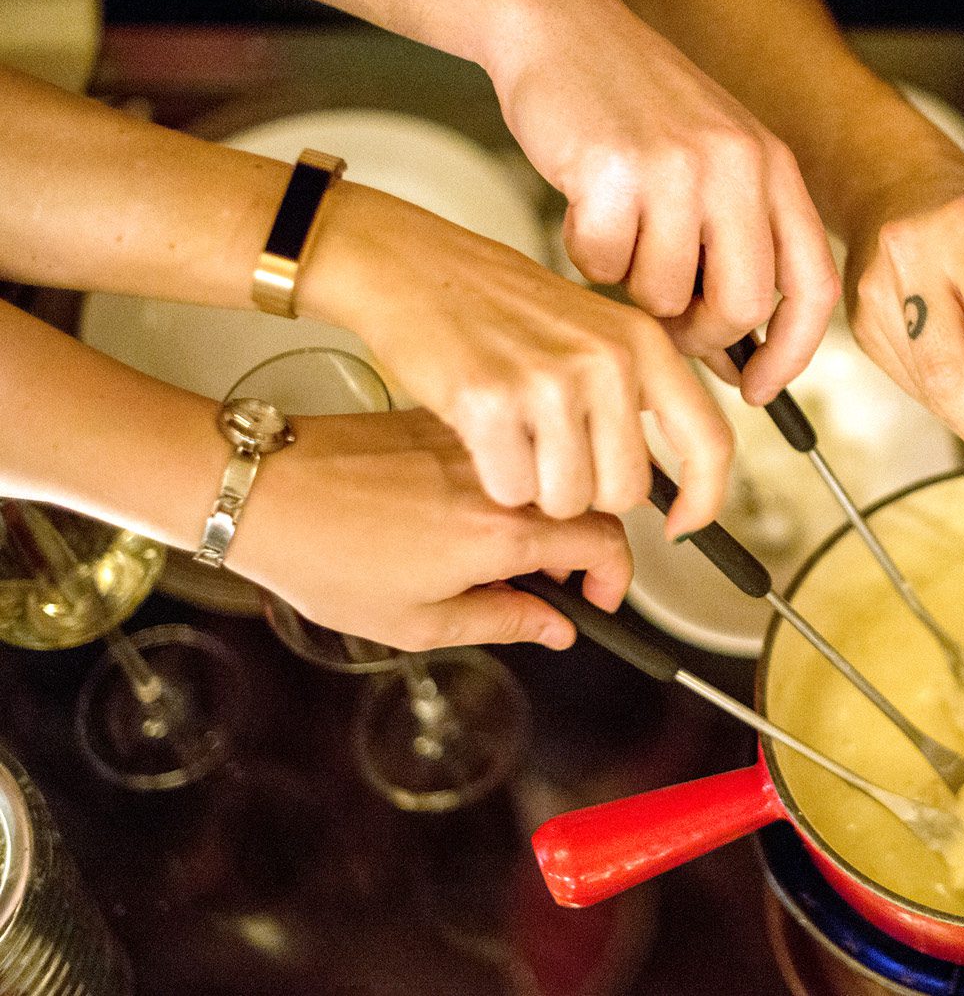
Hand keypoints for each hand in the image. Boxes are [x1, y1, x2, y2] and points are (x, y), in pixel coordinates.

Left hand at [231, 408, 630, 650]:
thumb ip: (504, 622)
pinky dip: (512, 484)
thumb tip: (555, 628)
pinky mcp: (446, 421)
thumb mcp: (418, 622)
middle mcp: (500, 479)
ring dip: (551, 514)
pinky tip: (472, 515)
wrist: (263, 492)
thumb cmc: (325, 557)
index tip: (596, 599)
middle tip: (559, 583)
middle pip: (589, 501)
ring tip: (506, 554)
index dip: (615, 578)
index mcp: (501, 533)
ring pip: (550, 474)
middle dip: (591, 548)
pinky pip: (507, 453)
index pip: (606, 542)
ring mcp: (475, 443)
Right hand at [304, 185, 731, 536]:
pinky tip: (481, 437)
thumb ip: (637, 393)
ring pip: (568, 500)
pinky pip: (512, 490)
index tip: (683, 526)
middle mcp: (608, 360)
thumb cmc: (499, 304)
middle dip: (585, 491)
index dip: (706, 499)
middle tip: (550, 453)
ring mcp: (550, 380)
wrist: (415, 265)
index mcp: (644, 342)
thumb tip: (674, 475)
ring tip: (513, 437)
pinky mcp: (489, 402)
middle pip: (625, 491)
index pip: (711, 441)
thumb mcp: (593, 330)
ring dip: (537, 488)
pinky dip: (496, 480)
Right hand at [482, 0, 839, 402]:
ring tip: (618, 236)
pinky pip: (604, 265)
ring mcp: (678, 166)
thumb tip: (741, 361)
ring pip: (666, 295)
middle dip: (701, 338)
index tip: (762, 392)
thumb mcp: (712, 160)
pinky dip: (587, 256)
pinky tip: (583, 207)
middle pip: (743, 306)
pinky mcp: (614, 170)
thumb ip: (737, 246)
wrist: (559, 25)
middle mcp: (739, 165)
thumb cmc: (632, 109)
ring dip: (633, 289)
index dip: (792, 353)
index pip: (813, 286)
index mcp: (775, 168)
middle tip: (666, 325)